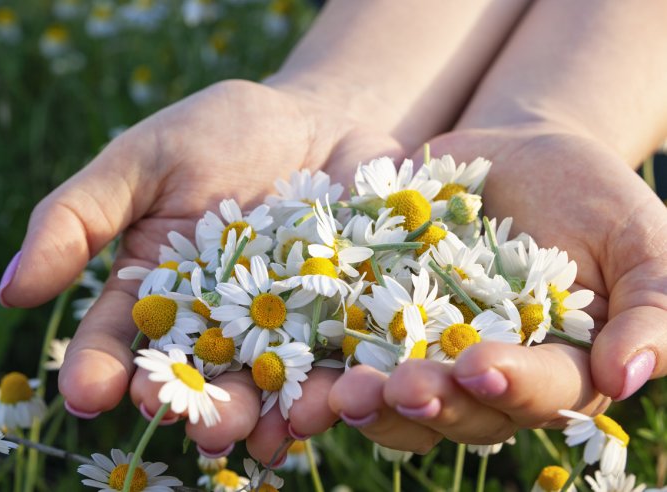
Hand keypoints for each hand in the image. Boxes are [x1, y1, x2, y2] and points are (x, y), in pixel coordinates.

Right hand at [0, 79, 404, 462]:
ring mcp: (277, 328)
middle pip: (192, 375)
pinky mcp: (336, 323)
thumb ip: (80, 218)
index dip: (99, 368)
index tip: (86, 392)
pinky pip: (329, 364)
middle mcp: (212, 323)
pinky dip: (324, 388)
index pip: (117, 338)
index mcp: (156, 290)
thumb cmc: (224, 132)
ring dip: (255, 414)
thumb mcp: (146, 159)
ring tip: (252, 432)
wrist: (322, 120)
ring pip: (259, 385)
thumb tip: (11, 290)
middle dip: (186, 405)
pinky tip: (320, 406)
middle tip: (183, 421)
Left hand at [329, 125, 666, 450]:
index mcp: (561, 365)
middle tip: (396, 388)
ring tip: (340, 393)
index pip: (545, 390)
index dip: (515, 385)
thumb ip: (651, 303)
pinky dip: (328, 370)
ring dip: (372, 404)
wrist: (512, 158)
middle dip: (429, 402)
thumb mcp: (637, 234)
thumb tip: (631, 377)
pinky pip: (355, 357)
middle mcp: (491, 376)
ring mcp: (432, 355)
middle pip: (463, 411)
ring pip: (403, 401)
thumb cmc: (588, 193)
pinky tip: (303, 375)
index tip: (482, 366)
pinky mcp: (383, 325)